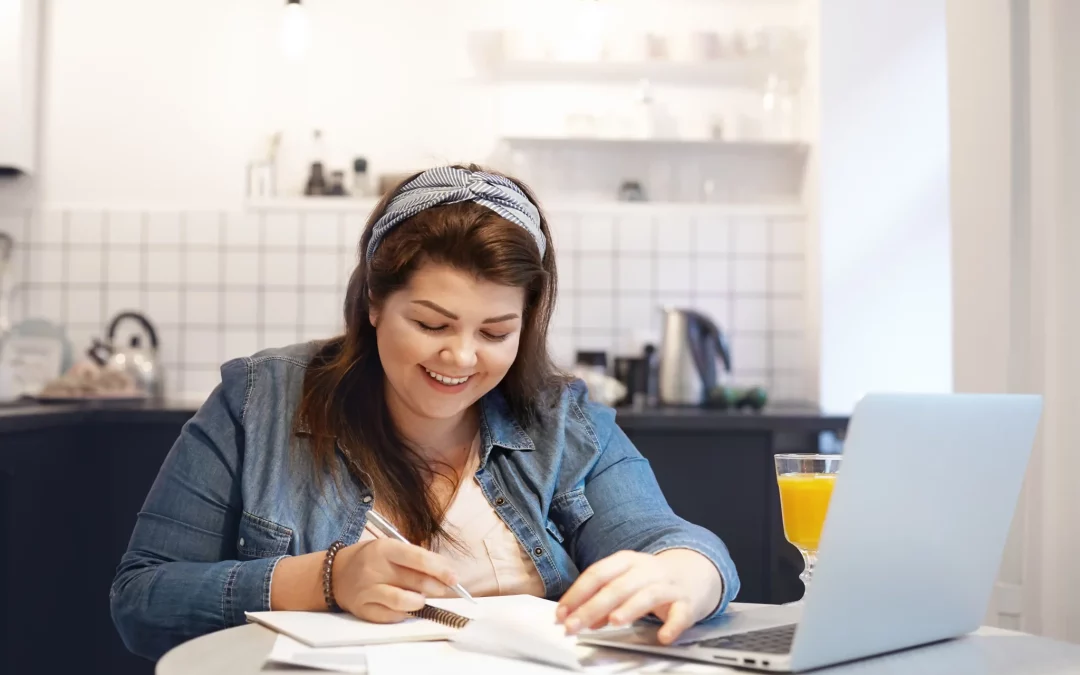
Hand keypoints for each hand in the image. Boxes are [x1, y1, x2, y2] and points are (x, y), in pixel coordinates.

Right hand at [331, 538, 459, 622]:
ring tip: (422, 599)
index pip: (418, 559)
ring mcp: (367, 590)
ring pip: (403, 601)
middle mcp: (374, 568)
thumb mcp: (390, 548)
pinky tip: (405, 607)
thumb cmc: (370, 559)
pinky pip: (390, 616)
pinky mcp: (363, 609)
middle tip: (444, 589)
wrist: (334, 574)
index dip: (440, 569)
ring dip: (420, 602)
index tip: (454, 578)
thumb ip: (416, 558)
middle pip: (414, 581)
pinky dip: (404, 614)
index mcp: (384, 548)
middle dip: (436, 587)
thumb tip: (446, 572)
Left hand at [556, 550, 721, 644]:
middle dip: (593, 607)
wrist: (694, 572)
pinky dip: (672, 625)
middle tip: (574, 626)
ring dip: (630, 608)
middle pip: (617, 586)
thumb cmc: (651, 579)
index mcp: (627, 561)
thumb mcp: (624, 582)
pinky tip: (663, 636)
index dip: (577, 593)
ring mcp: (668, 586)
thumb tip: (578, 618)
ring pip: (648, 594)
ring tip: (614, 621)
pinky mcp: (687, 603)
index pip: (597, 574)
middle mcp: (647, 570)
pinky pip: (681, 614)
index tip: (561, 613)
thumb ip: (601, 600)